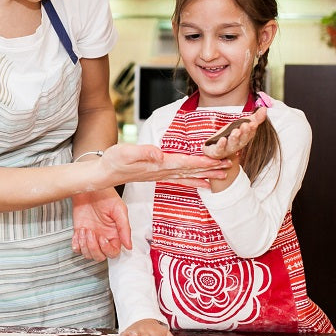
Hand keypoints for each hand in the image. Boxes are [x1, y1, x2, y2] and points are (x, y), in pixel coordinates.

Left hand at [71, 187, 131, 260]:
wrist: (88, 186)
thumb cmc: (105, 194)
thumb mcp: (119, 209)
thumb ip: (124, 228)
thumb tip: (128, 245)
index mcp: (114, 233)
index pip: (113, 252)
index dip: (108, 249)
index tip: (103, 238)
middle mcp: (103, 236)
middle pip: (99, 256)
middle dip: (93, 248)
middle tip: (91, 233)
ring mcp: (90, 236)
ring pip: (88, 254)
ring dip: (85, 245)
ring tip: (85, 230)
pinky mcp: (79, 233)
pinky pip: (77, 248)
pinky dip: (76, 243)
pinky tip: (79, 232)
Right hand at [100, 143, 233, 187]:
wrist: (103, 173)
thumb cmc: (113, 161)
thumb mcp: (125, 153)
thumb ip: (142, 152)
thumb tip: (159, 153)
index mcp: (158, 165)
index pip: (186, 164)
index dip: (203, 162)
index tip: (219, 160)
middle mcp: (162, 172)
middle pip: (192, 171)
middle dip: (212, 168)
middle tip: (231, 165)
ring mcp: (161, 175)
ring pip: (189, 176)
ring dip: (207, 174)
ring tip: (224, 174)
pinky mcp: (158, 175)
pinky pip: (181, 179)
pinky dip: (194, 181)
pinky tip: (203, 183)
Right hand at [118, 318, 182, 335]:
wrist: (147, 320)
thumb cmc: (157, 332)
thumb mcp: (165, 335)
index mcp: (155, 335)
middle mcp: (146, 333)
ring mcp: (137, 332)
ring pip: (135, 334)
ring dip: (133, 335)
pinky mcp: (129, 331)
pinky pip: (125, 333)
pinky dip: (123, 335)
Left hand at [201, 107, 267, 160]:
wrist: (215, 147)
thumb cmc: (229, 135)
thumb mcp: (241, 124)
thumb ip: (254, 118)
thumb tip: (264, 109)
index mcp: (244, 138)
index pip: (250, 133)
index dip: (252, 129)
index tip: (253, 123)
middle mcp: (237, 144)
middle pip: (242, 139)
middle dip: (244, 132)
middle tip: (245, 125)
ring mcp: (227, 149)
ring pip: (232, 144)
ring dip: (234, 138)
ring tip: (236, 131)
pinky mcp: (217, 151)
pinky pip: (219, 149)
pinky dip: (220, 145)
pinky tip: (222, 139)